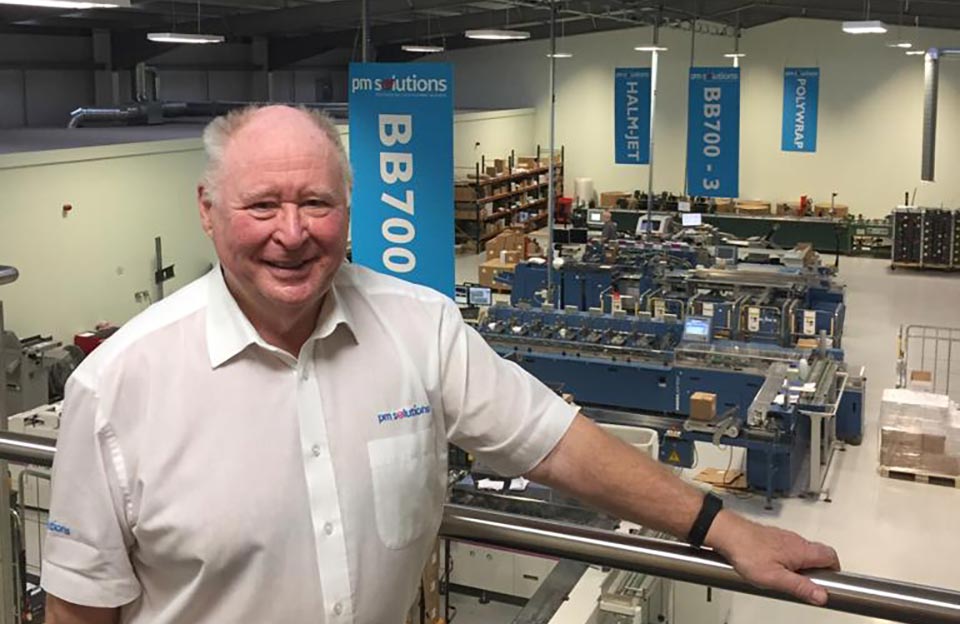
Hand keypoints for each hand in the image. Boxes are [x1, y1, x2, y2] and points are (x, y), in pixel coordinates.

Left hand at [705, 510, 840, 605]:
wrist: (727, 533)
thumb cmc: (748, 553)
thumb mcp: (775, 578)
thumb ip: (800, 587)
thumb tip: (822, 596)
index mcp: (802, 550)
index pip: (831, 556)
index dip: (835, 570)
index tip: (828, 584)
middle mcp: (796, 540)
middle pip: (818, 554)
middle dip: (817, 571)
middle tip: (807, 586)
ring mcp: (784, 537)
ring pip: (802, 552)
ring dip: (801, 566)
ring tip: (787, 580)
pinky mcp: (772, 537)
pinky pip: (787, 549)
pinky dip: (787, 560)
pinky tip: (773, 569)